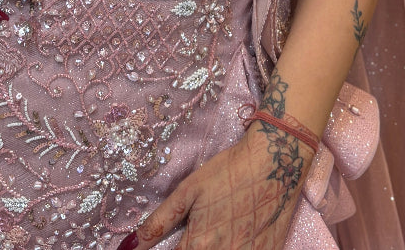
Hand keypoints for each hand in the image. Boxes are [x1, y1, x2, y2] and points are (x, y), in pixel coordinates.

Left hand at [127, 121, 313, 248]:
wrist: (275, 162)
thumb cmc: (228, 172)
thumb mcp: (188, 191)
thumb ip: (158, 222)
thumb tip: (129, 246)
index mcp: (198, 245)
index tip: (166, 244)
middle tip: (197, 233)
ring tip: (215, 231)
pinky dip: (234, 249)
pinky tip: (234, 235)